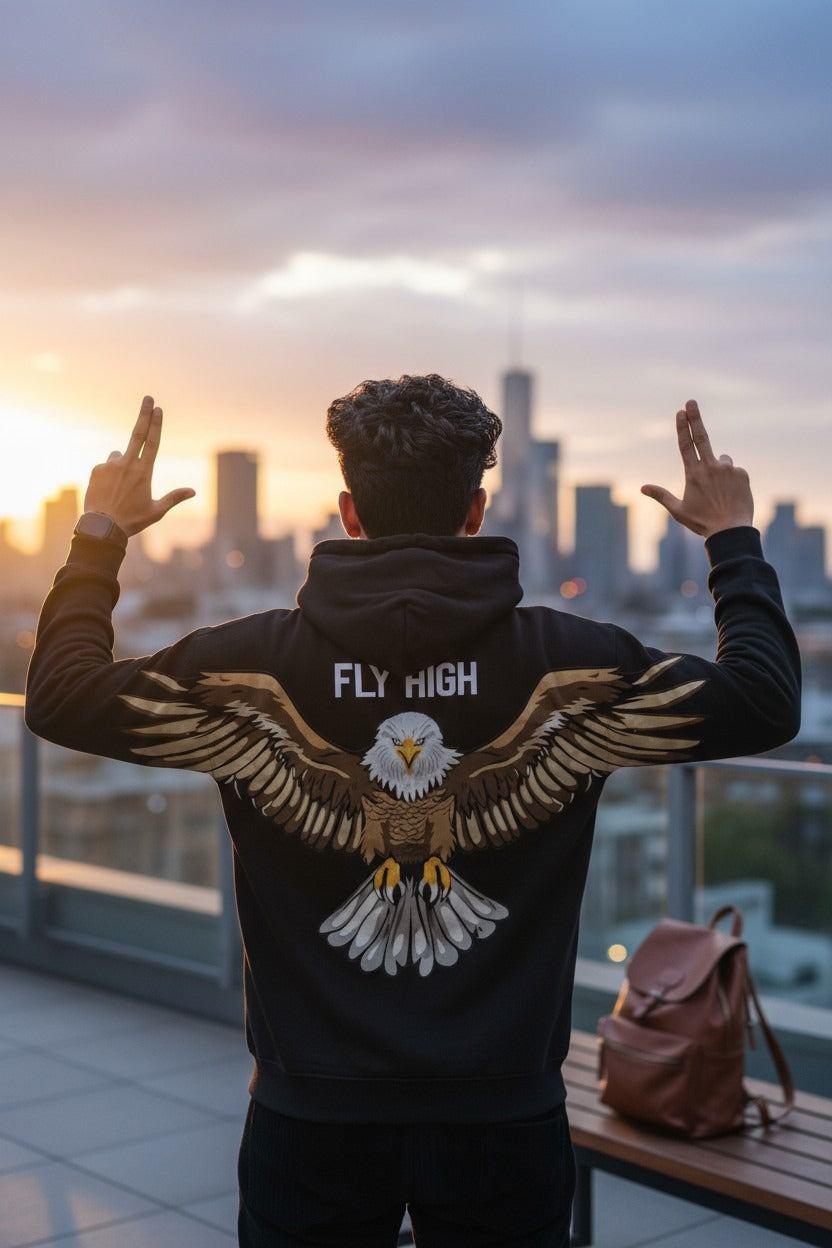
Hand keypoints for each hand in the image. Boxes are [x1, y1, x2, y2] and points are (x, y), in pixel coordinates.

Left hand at [83, 396, 195, 535]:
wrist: (102, 527)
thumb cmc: (132, 520)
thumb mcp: (156, 511)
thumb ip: (174, 497)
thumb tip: (193, 491)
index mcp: (144, 472)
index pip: (152, 442)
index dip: (155, 424)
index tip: (158, 409)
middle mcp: (127, 464)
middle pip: (137, 433)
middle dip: (144, 414)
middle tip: (148, 398)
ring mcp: (110, 466)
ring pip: (119, 456)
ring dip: (122, 464)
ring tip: (119, 488)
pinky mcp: (97, 469)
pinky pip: (106, 466)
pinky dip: (109, 473)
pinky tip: (108, 490)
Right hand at [641, 400, 753, 537]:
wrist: (731, 532)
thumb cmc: (702, 522)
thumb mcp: (678, 511)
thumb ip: (661, 496)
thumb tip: (642, 487)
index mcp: (693, 474)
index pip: (686, 445)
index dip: (683, 427)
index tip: (681, 412)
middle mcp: (710, 467)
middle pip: (701, 437)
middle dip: (695, 418)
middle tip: (691, 401)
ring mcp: (727, 469)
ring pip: (721, 460)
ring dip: (719, 469)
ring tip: (720, 492)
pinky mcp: (742, 474)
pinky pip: (735, 471)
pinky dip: (732, 479)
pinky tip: (731, 494)